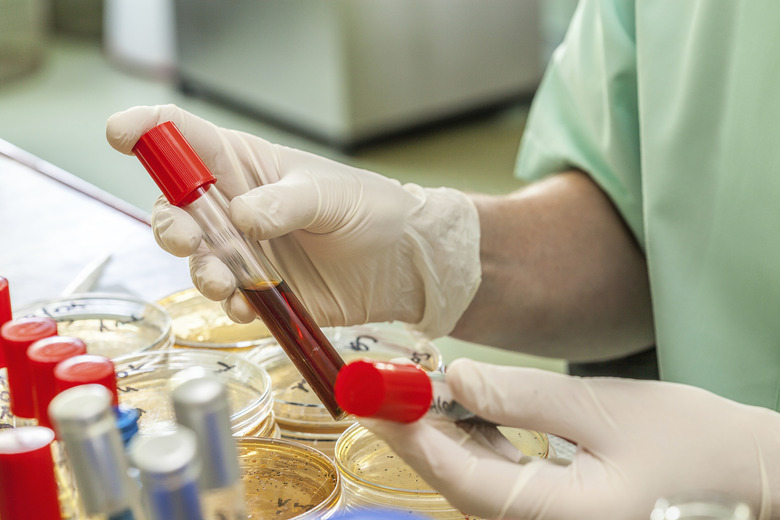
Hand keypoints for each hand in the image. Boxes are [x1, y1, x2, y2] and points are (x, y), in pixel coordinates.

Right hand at [106, 104, 480, 337]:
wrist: (401, 262)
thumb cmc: (369, 210)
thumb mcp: (330, 194)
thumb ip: (284, 203)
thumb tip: (239, 219)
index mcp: (248, 166)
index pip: (186, 137)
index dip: (149, 130)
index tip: (121, 133)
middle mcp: (235, 207)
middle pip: (176, 207)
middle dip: (170, 222)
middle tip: (187, 238)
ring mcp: (245, 250)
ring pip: (197, 259)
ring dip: (202, 272)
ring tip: (226, 282)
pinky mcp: (260, 290)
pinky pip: (228, 299)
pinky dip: (231, 305)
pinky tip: (250, 306)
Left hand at [361, 359, 779, 518]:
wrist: (743, 478)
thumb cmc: (690, 444)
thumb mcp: (603, 409)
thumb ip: (522, 398)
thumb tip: (453, 378)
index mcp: (557, 517)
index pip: (458, 476)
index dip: (409, 431)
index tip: (372, 390)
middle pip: (455, 483)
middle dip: (415, 431)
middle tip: (382, 382)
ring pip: (469, 483)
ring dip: (440, 434)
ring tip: (416, 386)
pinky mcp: (550, 513)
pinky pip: (495, 481)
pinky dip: (472, 444)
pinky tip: (462, 408)